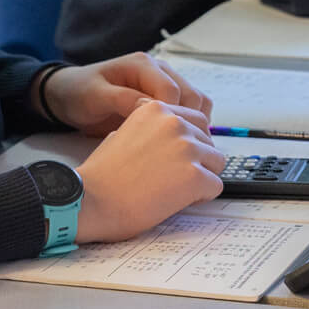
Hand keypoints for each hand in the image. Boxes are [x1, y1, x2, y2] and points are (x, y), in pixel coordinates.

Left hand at [38, 53, 212, 136]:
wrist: (70, 94)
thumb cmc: (80, 91)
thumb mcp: (96, 95)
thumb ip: (123, 99)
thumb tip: (152, 109)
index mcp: (143, 65)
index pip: (172, 90)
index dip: (171, 116)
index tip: (160, 140)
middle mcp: (159, 71)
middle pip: (192, 96)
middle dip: (189, 123)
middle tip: (177, 150)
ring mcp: (163, 85)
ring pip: (196, 103)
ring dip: (194, 125)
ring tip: (181, 149)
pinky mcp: (163, 100)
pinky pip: (187, 111)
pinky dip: (189, 126)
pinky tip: (177, 144)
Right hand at [75, 99, 225, 242]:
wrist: (91, 199)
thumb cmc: (102, 174)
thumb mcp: (122, 132)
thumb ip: (149, 129)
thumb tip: (166, 142)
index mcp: (156, 108)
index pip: (196, 120)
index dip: (189, 142)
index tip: (176, 158)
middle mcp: (174, 122)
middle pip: (209, 141)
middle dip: (197, 160)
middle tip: (174, 178)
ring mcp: (186, 148)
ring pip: (216, 163)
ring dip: (201, 177)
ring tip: (175, 190)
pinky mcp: (194, 176)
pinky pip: (215, 186)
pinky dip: (201, 197)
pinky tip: (177, 200)